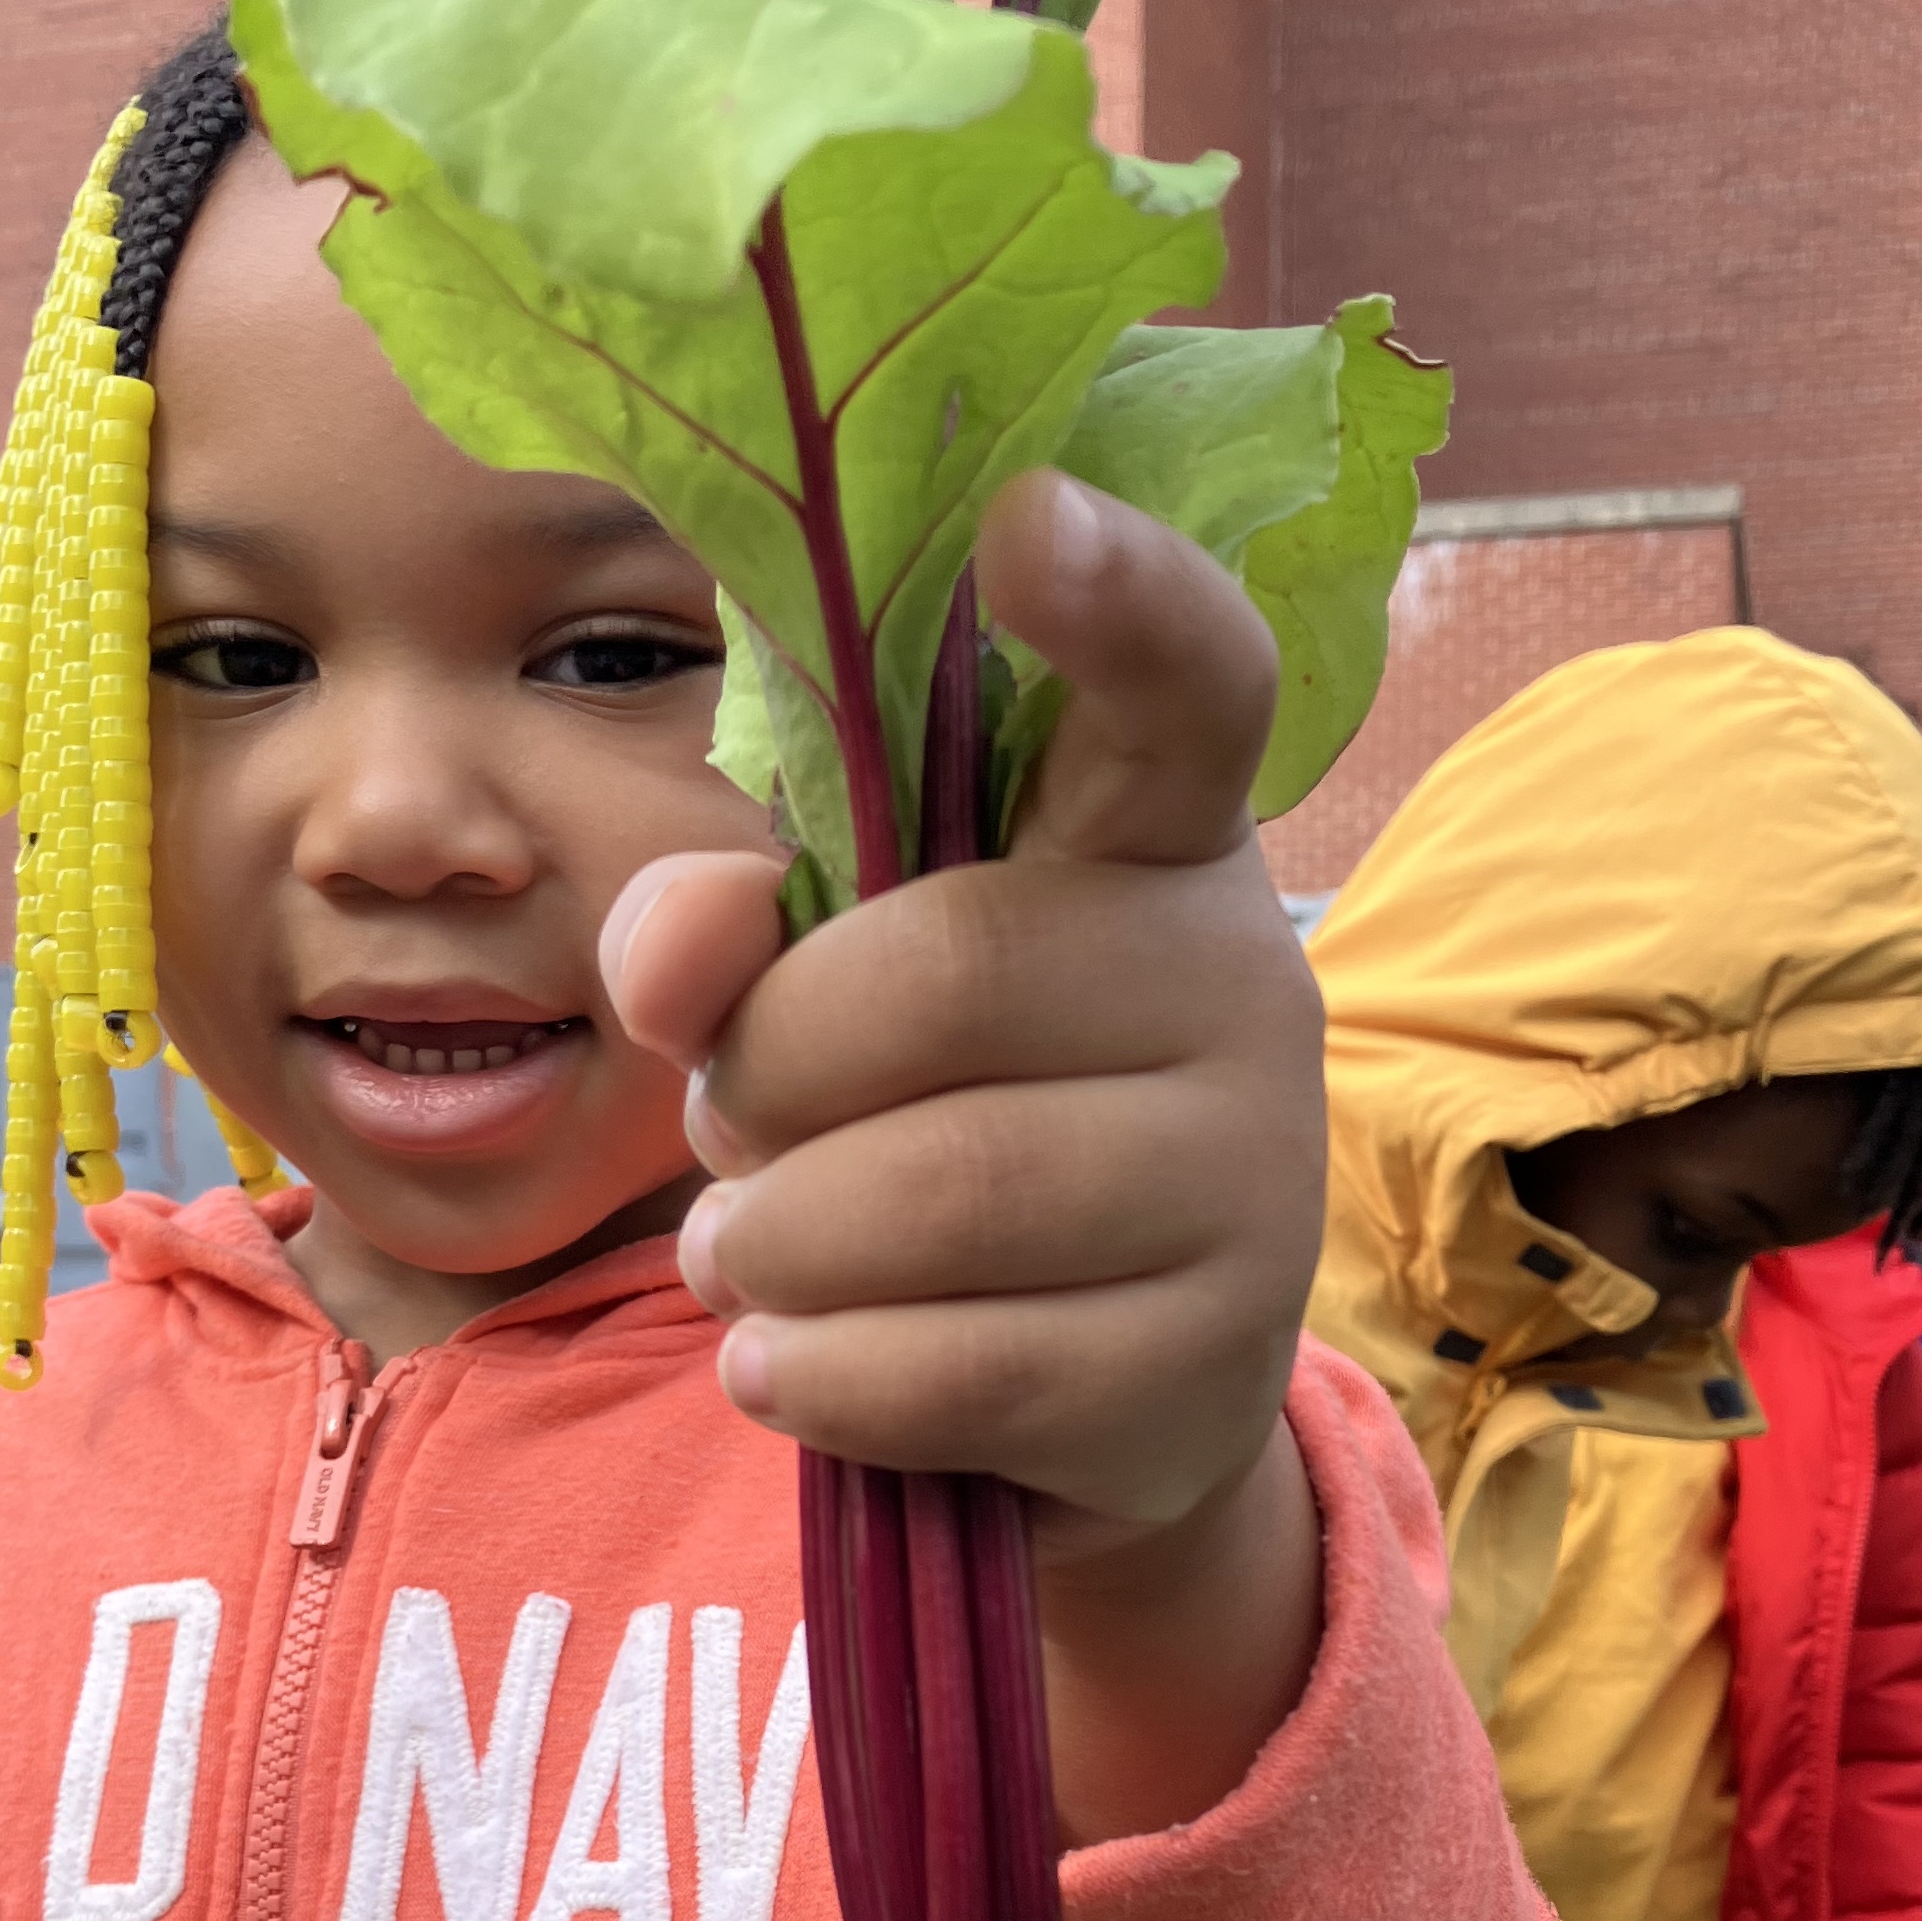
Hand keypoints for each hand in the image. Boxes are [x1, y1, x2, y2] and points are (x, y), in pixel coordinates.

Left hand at [603, 468, 1328, 1838]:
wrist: (1112, 1397)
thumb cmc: (943, 1127)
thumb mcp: (832, 996)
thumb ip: (734, 929)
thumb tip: (668, 959)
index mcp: (1152, 842)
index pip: (1185, 685)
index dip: (1119, 597)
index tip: (1030, 523)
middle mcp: (1240, 983)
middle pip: (944, 980)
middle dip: (769, 1075)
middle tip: (730, 1132)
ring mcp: (1253, 1182)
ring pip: (936, 1197)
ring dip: (774, 1244)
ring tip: (749, 1256)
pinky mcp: (1213, 1366)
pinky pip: (954, 1369)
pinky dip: (816, 1376)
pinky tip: (785, 1363)